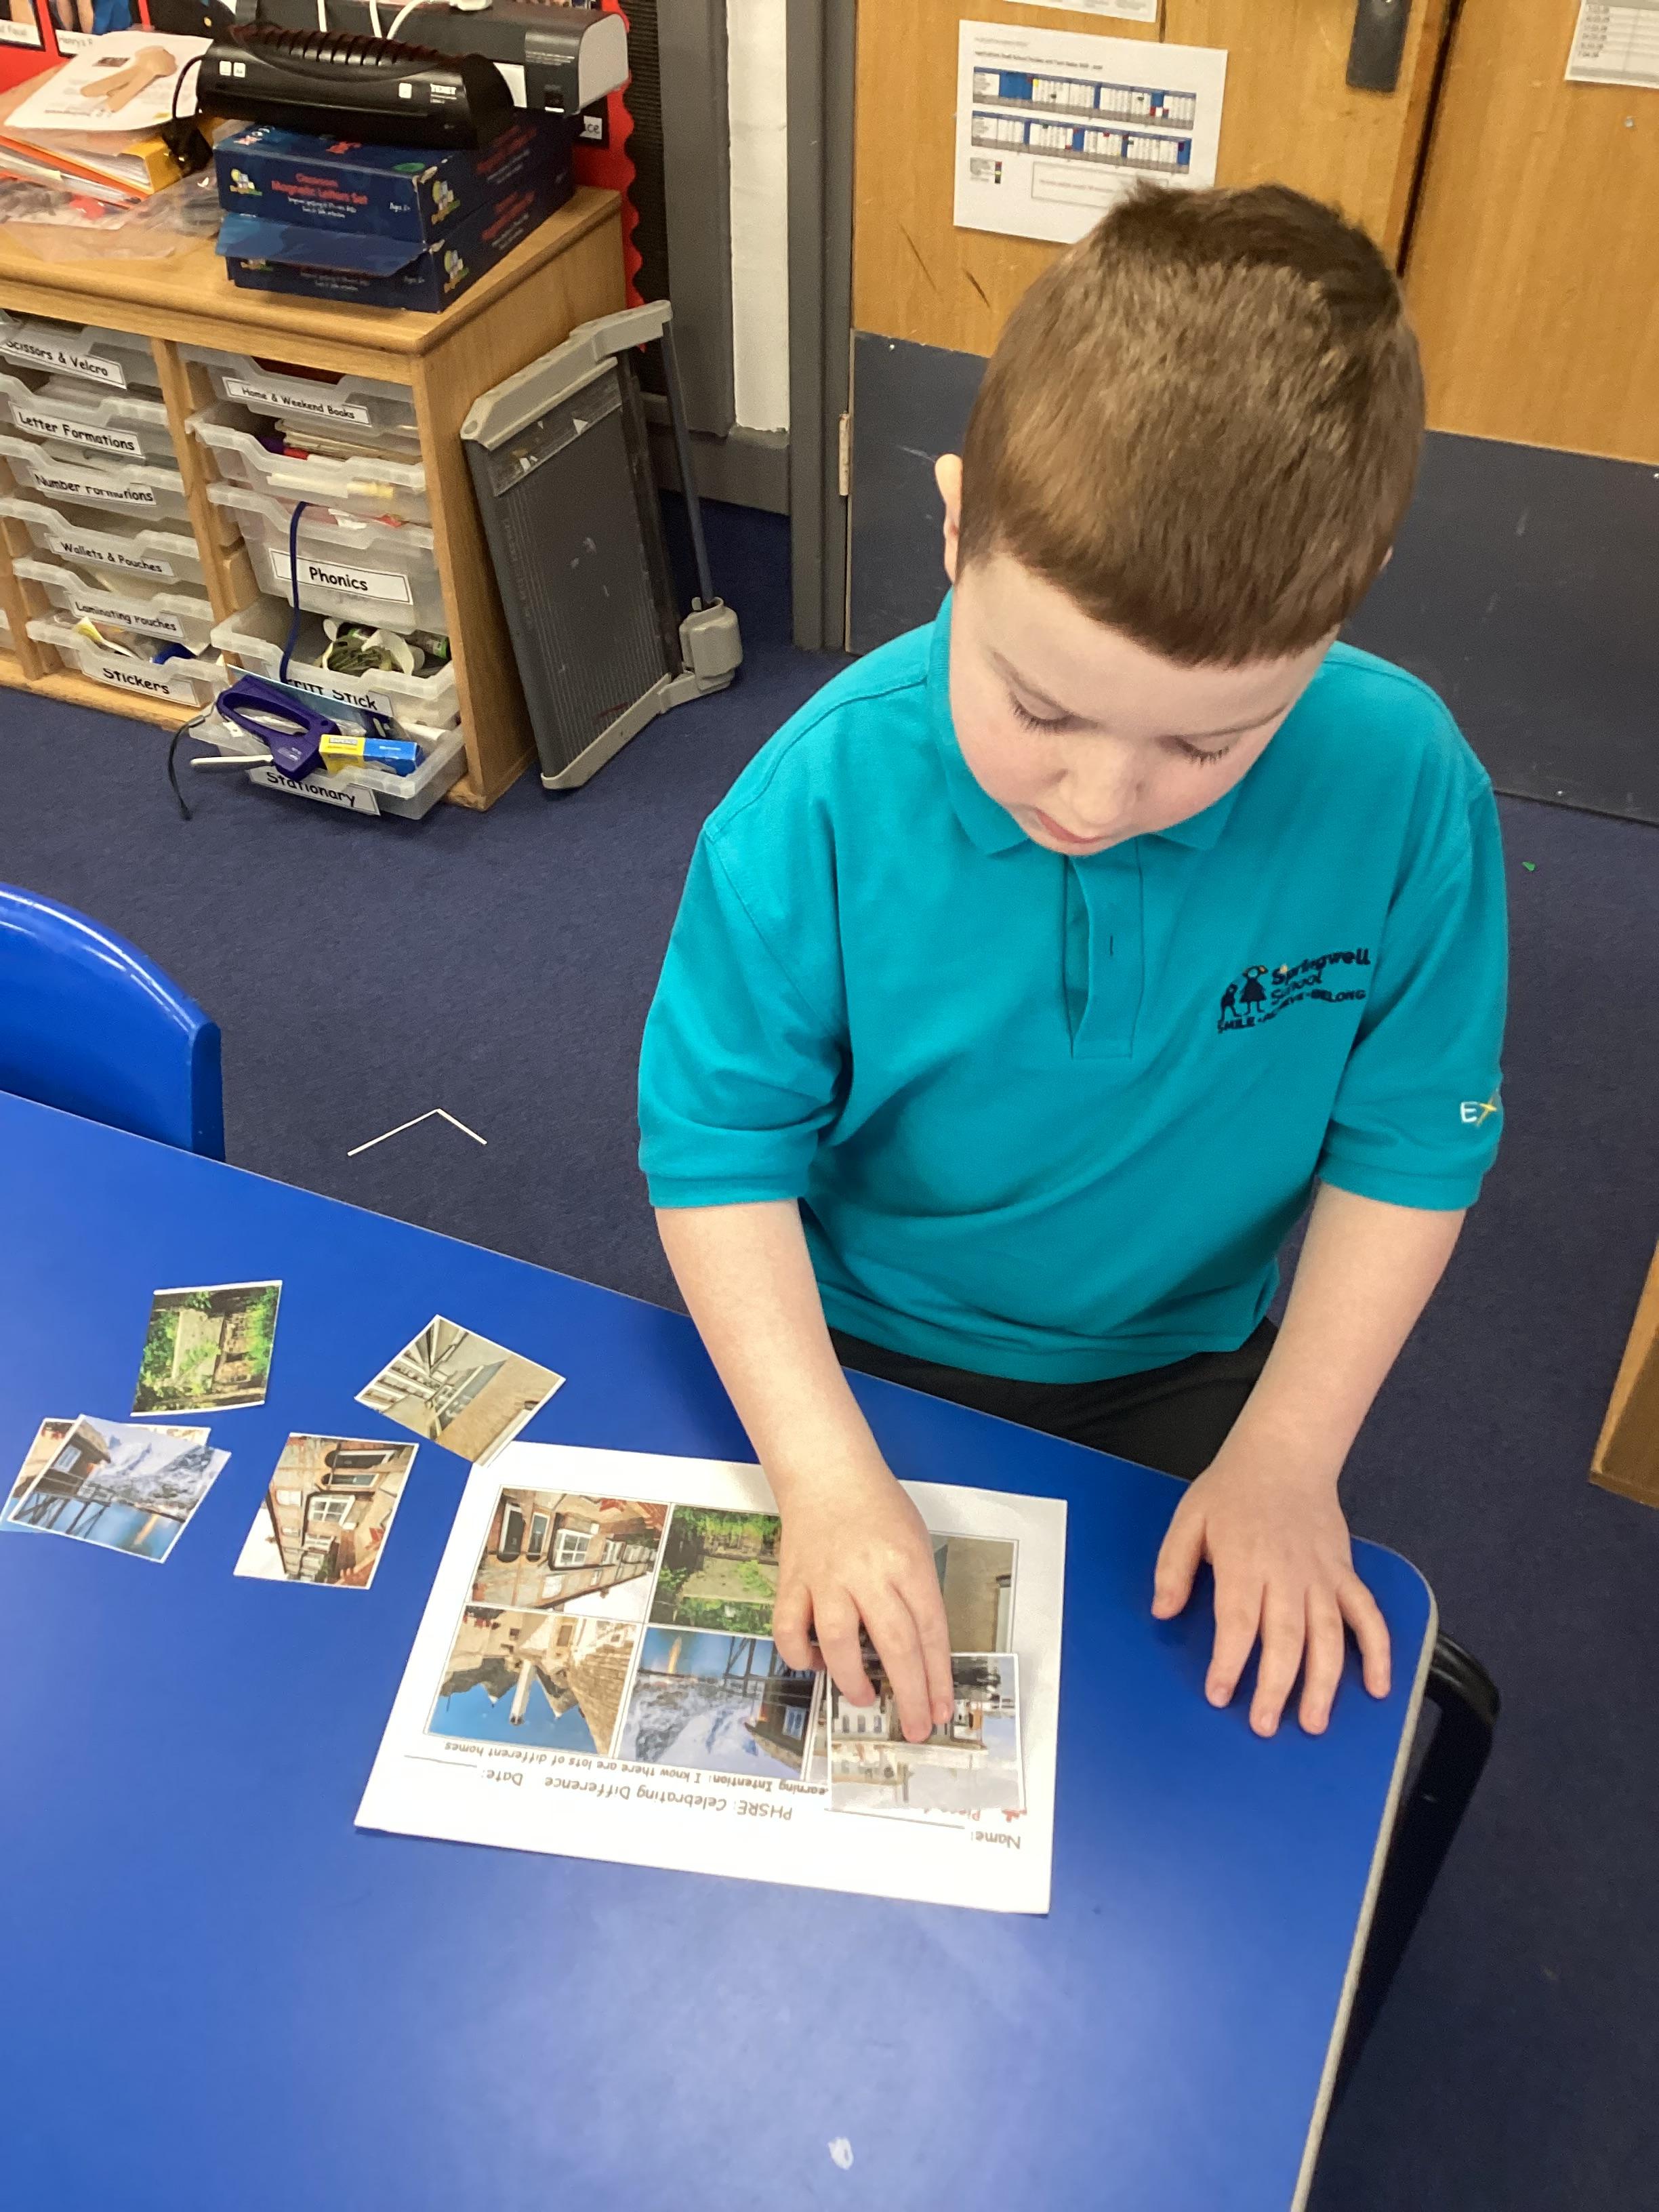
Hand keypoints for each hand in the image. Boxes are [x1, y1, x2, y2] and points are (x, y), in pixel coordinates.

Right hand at [771, 1451, 954, 1743]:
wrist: (827, 1473)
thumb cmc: (879, 1508)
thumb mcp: (916, 1543)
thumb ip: (918, 1593)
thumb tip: (921, 1653)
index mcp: (907, 1563)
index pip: (930, 1630)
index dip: (937, 1677)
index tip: (941, 1710)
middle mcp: (868, 1573)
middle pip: (894, 1644)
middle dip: (908, 1694)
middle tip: (915, 1726)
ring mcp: (826, 1578)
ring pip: (837, 1642)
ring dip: (851, 1680)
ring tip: (862, 1697)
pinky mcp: (793, 1581)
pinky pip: (789, 1629)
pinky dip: (799, 1655)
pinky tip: (814, 1662)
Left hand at [1151, 1453, 1390, 1735]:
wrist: (1284, 1455)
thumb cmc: (1231, 1490)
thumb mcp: (1188, 1519)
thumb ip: (1174, 1568)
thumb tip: (1164, 1612)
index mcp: (1244, 1562)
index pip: (1238, 1622)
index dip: (1230, 1662)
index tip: (1220, 1694)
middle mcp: (1287, 1573)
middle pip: (1285, 1638)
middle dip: (1275, 1686)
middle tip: (1264, 1724)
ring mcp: (1321, 1575)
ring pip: (1328, 1635)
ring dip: (1324, 1682)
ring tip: (1313, 1723)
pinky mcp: (1344, 1573)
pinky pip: (1367, 1615)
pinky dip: (1378, 1651)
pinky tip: (1378, 1687)